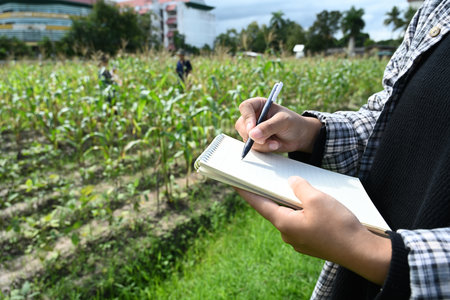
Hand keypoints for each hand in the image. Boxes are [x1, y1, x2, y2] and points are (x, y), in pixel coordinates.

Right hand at [235, 97, 321, 152]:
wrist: (299, 137)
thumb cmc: (292, 123)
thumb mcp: (283, 122)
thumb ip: (269, 127)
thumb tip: (252, 134)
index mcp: (258, 105)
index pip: (245, 107)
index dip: (247, 117)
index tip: (252, 128)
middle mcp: (253, 116)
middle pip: (241, 125)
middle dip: (253, 135)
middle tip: (264, 140)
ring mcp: (252, 130)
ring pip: (247, 138)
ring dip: (261, 144)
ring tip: (276, 142)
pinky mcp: (255, 141)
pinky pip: (253, 147)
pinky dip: (264, 148)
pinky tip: (275, 145)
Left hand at [235, 176, 390, 284]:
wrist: (361, 252)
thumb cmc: (338, 225)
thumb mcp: (317, 199)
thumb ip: (300, 187)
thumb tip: (292, 182)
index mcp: (284, 223)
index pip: (259, 204)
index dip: (246, 192)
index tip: (234, 182)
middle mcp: (287, 234)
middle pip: (274, 208)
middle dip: (272, 193)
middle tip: (267, 177)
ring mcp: (299, 240)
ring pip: (290, 214)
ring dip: (291, 201)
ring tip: (295, 186)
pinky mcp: (311, 242)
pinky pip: (302, 222)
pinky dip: (303, 210)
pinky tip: (312, 202)